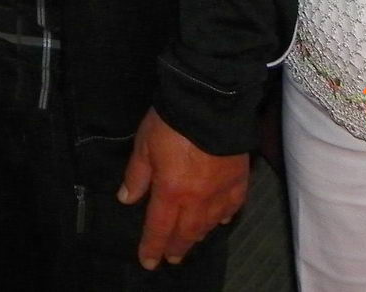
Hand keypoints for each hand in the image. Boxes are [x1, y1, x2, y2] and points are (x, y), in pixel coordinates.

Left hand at [117, 110, 247, 268]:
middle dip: (176, 247)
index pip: (159, 228)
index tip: (148, 261)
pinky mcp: (238, 180)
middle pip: (186, 232)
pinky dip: (224, 217)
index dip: (152, 247)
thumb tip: (127, 198)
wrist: (210, 103)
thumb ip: (137, 175)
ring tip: (190, 241)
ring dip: (197, 235)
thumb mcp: (144, 145)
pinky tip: (220, 221)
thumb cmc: (172, 122)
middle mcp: (197, 199)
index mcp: (171, 192)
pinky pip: (232, 207)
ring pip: (209, 224)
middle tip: (171, 258)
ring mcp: (220, 191)